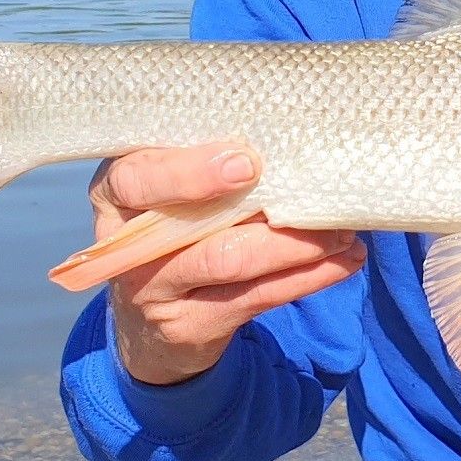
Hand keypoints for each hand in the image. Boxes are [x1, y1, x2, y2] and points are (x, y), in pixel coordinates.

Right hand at [89, 143, 366, 385]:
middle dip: (257, 213)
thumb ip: (206, 157)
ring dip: (297, 246)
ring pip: (229, 263)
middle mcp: (125, 244)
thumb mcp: (172, 185)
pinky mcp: (187, 327)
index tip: (246, 163)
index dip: (188, 172)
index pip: (136, 178)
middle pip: (187, 226)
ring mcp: (152, 290)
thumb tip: (289, 133)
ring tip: (344, 231)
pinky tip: (343, 261)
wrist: (150, 320)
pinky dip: (307, 277)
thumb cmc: (176, 222)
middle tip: (319, 201)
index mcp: (116, 192)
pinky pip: (255, 298)